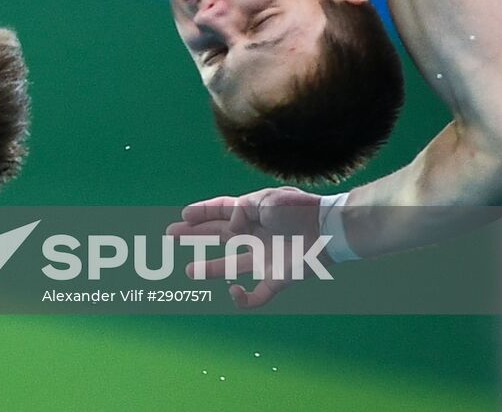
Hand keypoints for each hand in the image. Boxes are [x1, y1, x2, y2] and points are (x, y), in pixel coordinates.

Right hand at [167, 186, 329, 308]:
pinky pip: (257, 296)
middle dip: (194, 234)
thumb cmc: (300, 209)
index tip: (183, 215)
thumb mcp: (265, 200)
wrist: (330, 230)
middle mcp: (254, 235)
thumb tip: (230, 230)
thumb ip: (241, 211)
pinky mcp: (277, 279)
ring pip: (230, 265)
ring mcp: (264, 258)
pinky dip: (244, 300)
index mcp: (251, 213)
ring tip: (189, 271)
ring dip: (210, 268)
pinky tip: (233, 292)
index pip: (219, 211)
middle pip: (218, 235)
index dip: (200, 212)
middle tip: (171, 234)